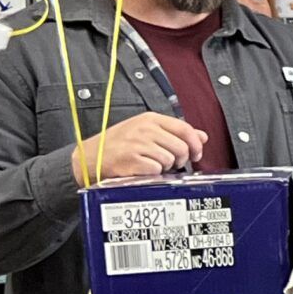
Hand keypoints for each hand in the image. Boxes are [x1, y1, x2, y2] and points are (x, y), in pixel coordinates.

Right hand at [72, 112, 203, 185]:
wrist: (89, 157)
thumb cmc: (119, 144)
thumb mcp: (147, 131)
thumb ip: (175, 132)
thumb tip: (203, 136)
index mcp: (150, 119)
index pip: (185, 129)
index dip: (195, 144)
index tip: (196, 154)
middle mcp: (145, 129)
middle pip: (181, 147)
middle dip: (180, 159)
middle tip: (170, 163)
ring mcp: (137, 144)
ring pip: (170, 159)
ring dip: (165, 167)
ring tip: (152, 165)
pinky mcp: (131, 160)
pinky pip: (156, 170)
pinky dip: (153, 174)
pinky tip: (143, 170)